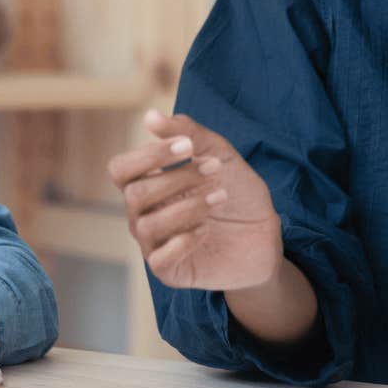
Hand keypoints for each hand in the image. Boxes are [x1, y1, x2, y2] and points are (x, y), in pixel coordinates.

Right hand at [108, 109, 282, 290]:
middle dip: (178, 178)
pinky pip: (159, 259)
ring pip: (147, 225)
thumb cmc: (238, 192)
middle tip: (215, 170)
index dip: (148, 156)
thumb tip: (150, 116)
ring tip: (220, 197)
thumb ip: (189, 134)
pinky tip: (207, 230)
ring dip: (187, 207)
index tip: (188, 147)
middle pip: (135, 194)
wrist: (265, 233)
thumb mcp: (221, 155)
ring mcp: (155, 244)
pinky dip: (184, 240)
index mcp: (149, 183)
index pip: (121, 169)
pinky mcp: (171, 271)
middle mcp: (145, 214)